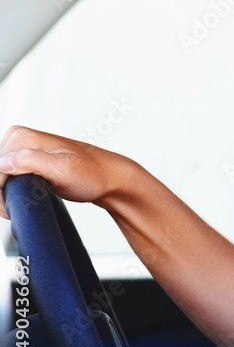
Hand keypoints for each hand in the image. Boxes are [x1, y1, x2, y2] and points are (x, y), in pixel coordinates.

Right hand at [0, 125, 129, 219]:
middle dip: (1, 194)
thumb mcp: (63, 170)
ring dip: (4, 193)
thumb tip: (3, 162)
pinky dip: (10, 189)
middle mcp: (19, 138)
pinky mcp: (27, 158)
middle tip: (16, 210)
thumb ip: (31, 161)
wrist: (109, 178)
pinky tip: (23, 197)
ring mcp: (22, 147)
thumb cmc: (92, 175)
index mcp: (22, 136)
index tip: (9, 209)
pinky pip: (6, 175)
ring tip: (22, 204)